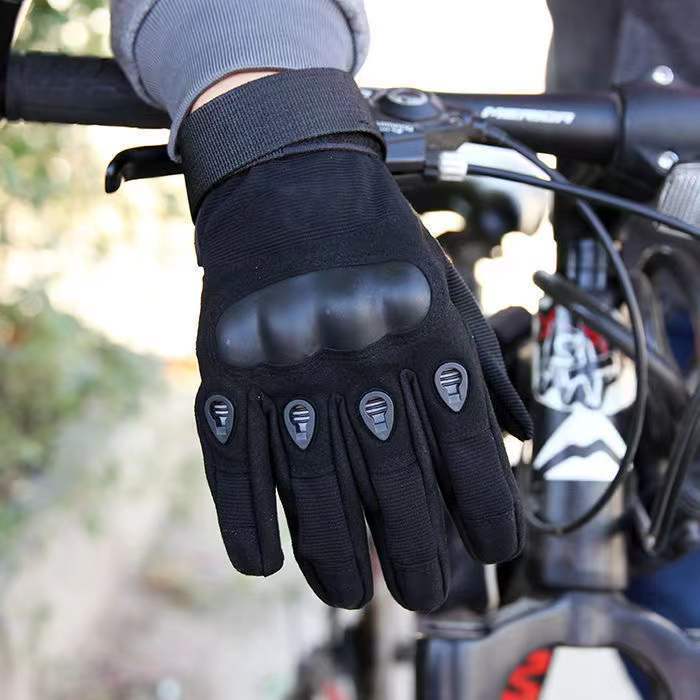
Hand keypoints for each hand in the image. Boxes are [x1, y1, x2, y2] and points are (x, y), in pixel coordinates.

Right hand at [192, 147, 530, 611]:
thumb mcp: (447, 287)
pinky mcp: (227, 369)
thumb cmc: (378, 239)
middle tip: (424, 594)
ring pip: (313, 493)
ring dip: (332, 557)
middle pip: (395, 490)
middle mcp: (360, 365)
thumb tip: (514, 437)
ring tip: (350, 594)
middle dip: (416, 558)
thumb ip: (481, 363)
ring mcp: (286, 371)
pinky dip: (244, 521)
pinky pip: (233, 462)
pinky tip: (263, 561)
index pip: (465, 456)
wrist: (289, 176)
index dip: (484, 515)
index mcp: (424, 342)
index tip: (489, 550)